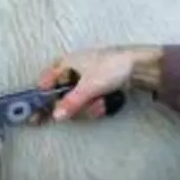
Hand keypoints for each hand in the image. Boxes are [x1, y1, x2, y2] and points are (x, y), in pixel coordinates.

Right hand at [38, 45, 163, 120]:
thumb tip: (56, 116)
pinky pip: (90, 100)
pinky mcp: (98, 86)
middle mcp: (73, 70)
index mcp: (66, 63)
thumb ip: (71, 102)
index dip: (42, 98)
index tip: (39, 114)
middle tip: (80, 110)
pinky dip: (97, 104)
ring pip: (78, 101)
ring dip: (89, 107)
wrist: (140, 65)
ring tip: (100, 104)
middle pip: (62, 96)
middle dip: (74, 106)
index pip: (45, 82)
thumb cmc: (111, 68)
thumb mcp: (89, 87)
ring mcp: (86, 79)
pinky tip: (106, 104)